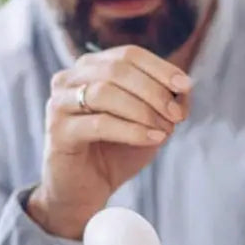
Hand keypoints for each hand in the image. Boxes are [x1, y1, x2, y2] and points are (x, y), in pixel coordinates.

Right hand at [27, 45, 191, 238]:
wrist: (85, 190)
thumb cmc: (116, 152)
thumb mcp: (149, 122)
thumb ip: (165, 102)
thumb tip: (184, 88)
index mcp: (91, 67)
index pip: (129, 54)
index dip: (161, 68)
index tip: (186, 86)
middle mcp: (70, 78)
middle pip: (118, 69)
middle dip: (154, 91)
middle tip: (177, 115)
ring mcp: (60, 103)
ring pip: (106, 92)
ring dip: (144, 111)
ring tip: (166, 130)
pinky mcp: (58, 131)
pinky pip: (100, 123)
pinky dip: (132, 130)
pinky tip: (153, 139)